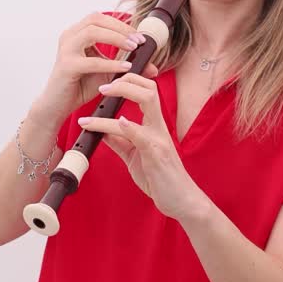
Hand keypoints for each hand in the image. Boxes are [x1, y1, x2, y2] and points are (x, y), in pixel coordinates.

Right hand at [31, 12, 159, 123]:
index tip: (140, 36)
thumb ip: (126, 67)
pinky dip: (111, 63)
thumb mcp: (107, 74)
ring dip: (116, 38)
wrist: (57, 106)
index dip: (121, 24)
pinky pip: (92, 61)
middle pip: (96, 19)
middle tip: (139, 41)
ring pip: (92, 32)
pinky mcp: (67, 66)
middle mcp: (68, 37)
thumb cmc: (79, 87)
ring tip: (133, 48)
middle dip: (120, 28)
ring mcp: (66, 50)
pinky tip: (125, 68)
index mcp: (76, 34)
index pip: (100, 18)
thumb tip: (153, 67)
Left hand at [77, 73, 207, 220]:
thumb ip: (119, 142)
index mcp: (154, 126)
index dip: (127, 82)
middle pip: (149, 89)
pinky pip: (142, 135)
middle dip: (126, 80)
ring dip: (122, 95)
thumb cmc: (159, 179)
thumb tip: (101, 131)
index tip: (106, 84)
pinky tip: (118, 122)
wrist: (181, 201)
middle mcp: (158, 127)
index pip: (145, 92)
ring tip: (101, 98)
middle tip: (102, 87)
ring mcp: (159, 139)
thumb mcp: (134, 157)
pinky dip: (129, 126)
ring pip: (146, 103)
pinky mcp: (156, 154)